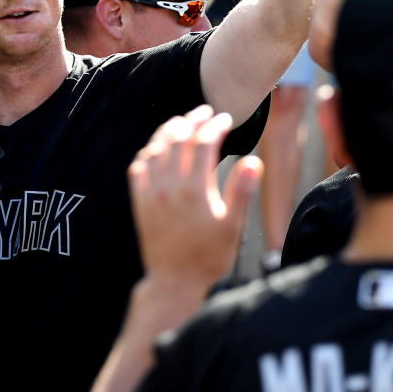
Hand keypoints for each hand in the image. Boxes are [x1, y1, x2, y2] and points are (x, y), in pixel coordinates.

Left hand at [128, 106, 261, 288]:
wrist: (173, 282)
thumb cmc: (207, 257)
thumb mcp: (232, 228)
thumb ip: (240, 192)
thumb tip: (254, 161)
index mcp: (194, 190)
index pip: (203, 143)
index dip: (215, 126)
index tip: (226, 120)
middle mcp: (169, 186)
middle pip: (178, 138)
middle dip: (192, 120)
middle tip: (205, 111)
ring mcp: (150, 192)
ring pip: (156, 148)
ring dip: (168, 130)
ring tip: (182, 122)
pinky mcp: (139, 201)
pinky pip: (138, 166)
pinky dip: (148, 151)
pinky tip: (157, 148)